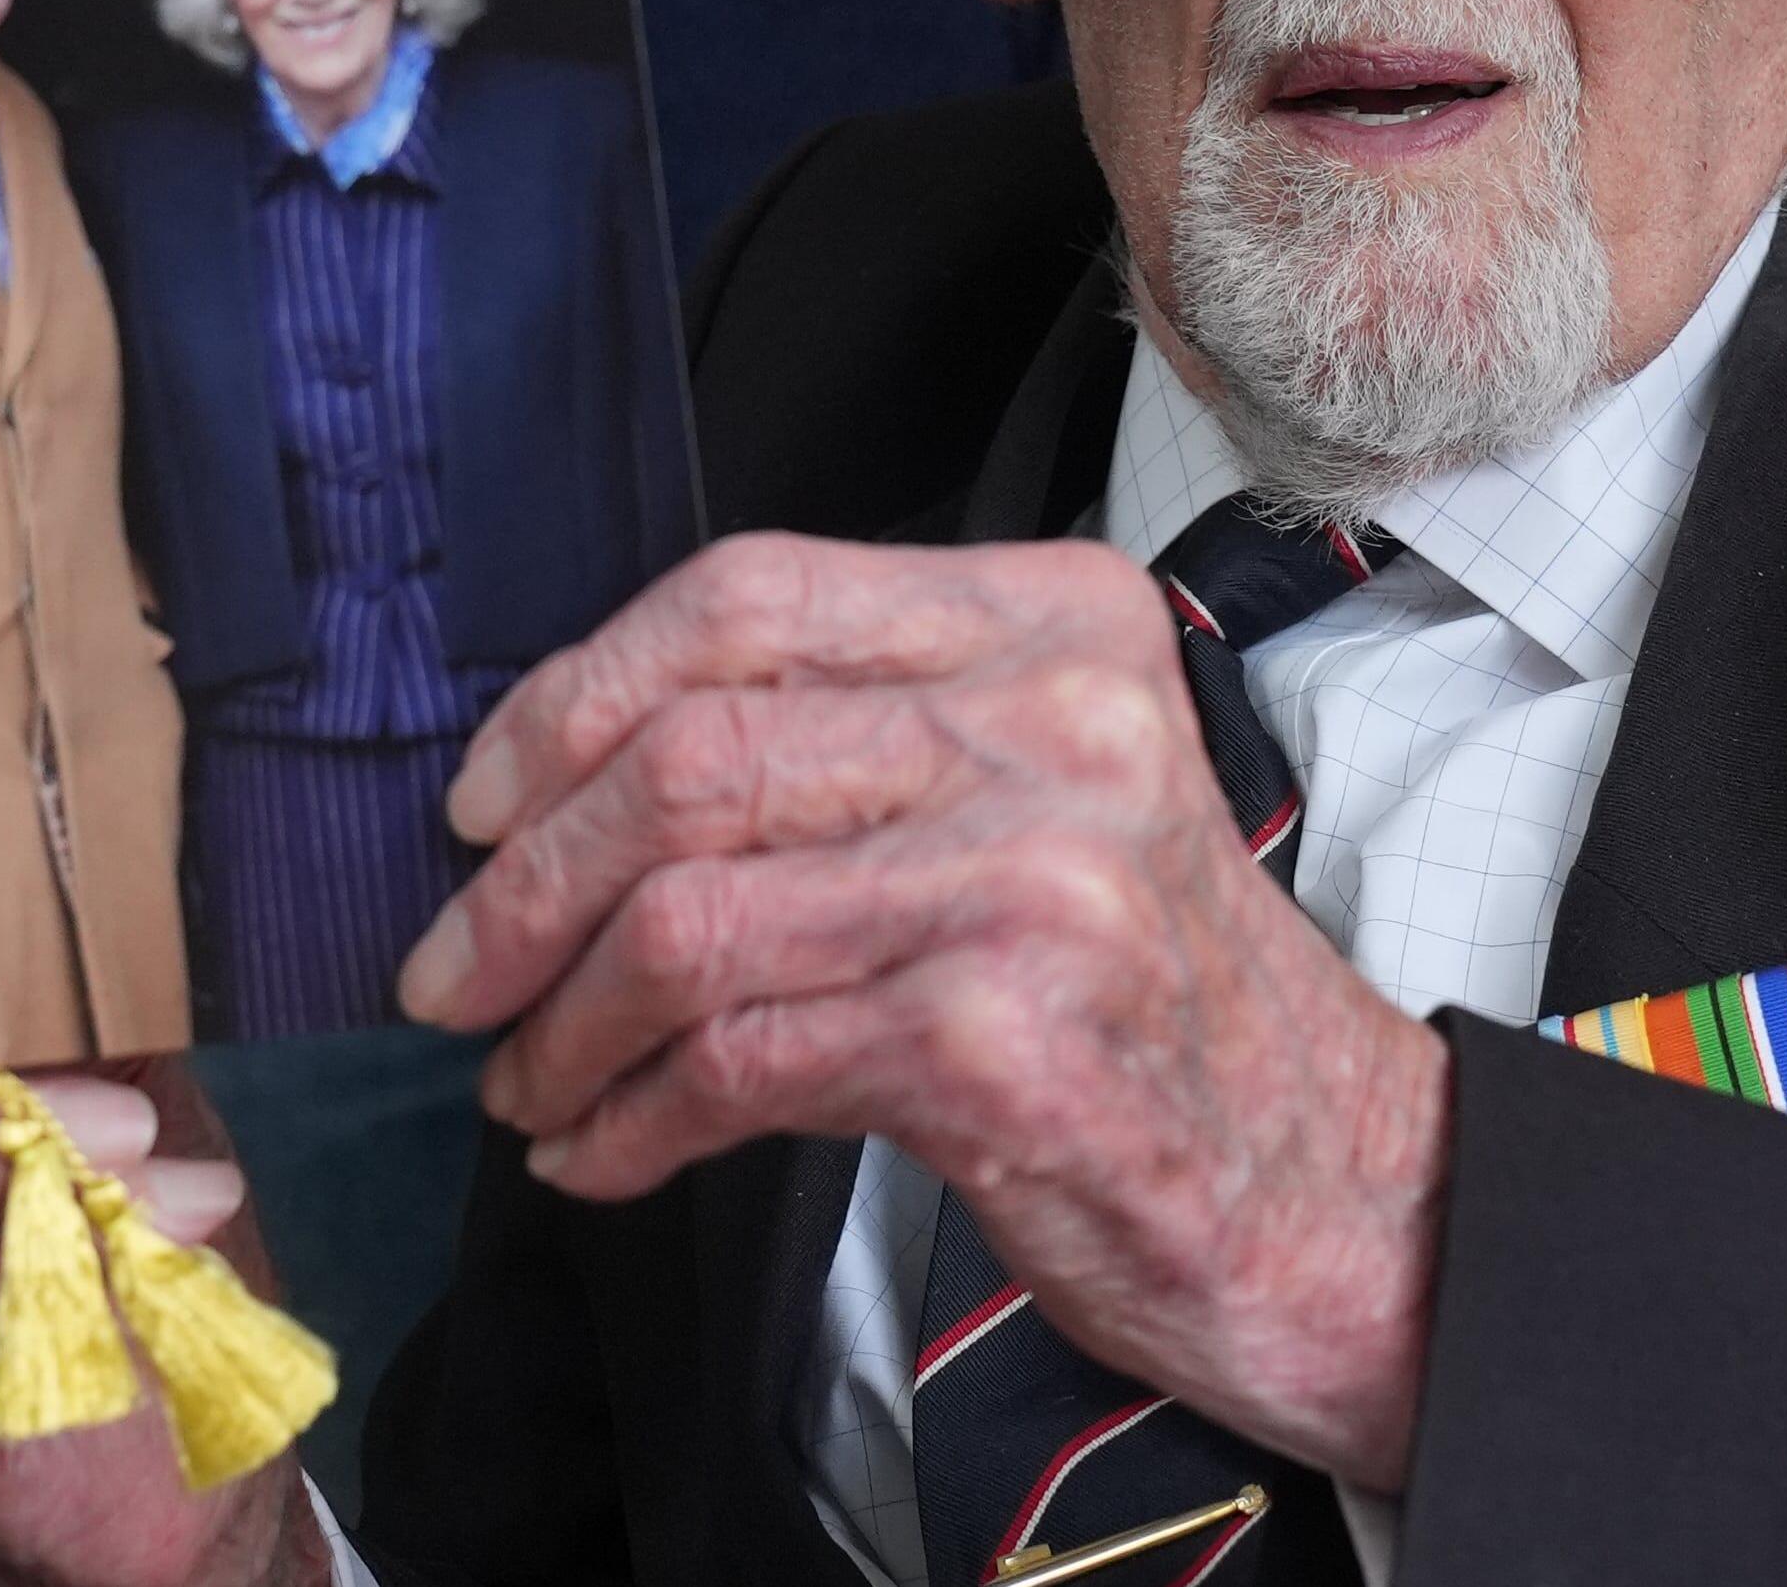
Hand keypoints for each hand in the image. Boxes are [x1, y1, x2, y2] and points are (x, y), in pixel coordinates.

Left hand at [398, 534, 1450, 1487]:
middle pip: (690, 758)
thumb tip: (574, 771)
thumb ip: (858, 738)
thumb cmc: (1149, 998)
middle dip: (524, 881)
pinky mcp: (999, 1043)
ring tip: (527, 1077)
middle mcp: (1054, 727)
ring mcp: (1032, 882)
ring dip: (563, 1019)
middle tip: (454, 972)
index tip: (484, 799)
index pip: (748, 597)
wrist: (1332, 1189)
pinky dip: (630, 1118)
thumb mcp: (1040, 795)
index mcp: (1052, 622)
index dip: (574, 694)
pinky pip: (736, 1063)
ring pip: (689, 919)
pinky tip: (601, 1151)